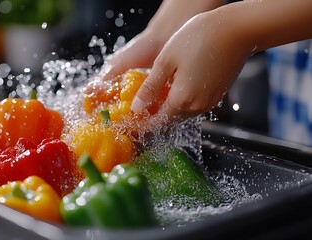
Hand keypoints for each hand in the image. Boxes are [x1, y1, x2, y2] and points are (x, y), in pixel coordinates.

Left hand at [131, 10, 252, 125]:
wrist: (238, 29)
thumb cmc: (199, 38)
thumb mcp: (166, 61)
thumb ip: (151, 87)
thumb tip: (136, 108)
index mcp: (182, 99)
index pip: (157, 121)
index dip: (143, 122)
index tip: (132, 119)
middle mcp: (198, 106)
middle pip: (170, 119)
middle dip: (154, 115)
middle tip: (140, 104)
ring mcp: (210, 101)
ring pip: (182, 112)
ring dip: (168, 107)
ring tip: (155, 94)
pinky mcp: (217, 94)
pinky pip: (194, 104)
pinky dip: (182, 100)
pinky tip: (174, 86)